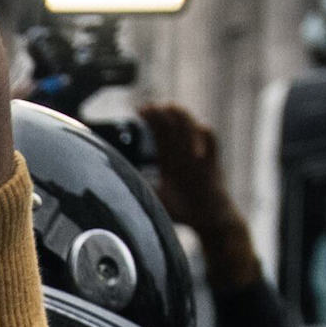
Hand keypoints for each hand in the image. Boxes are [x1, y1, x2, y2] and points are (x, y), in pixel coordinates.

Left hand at [136, 100, 258, 286]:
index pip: (161, 133)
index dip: (151, 119)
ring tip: (169, 108)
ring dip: (181, 117)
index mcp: (172, 161)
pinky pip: (212, 143)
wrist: (210, 221)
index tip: (138, 108)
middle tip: (148, 105)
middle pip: (174, 125)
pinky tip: (194, 129)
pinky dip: (204, 137)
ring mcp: (199, 157)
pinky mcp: (213, 164)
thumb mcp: (155, 198)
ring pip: (192, 128)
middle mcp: (185, 155)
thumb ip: (139, 189)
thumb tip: (113, 186)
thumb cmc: (184, 212)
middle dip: (162, 113)